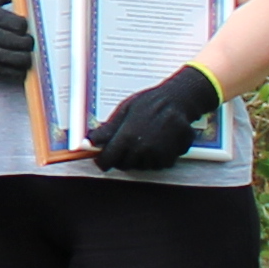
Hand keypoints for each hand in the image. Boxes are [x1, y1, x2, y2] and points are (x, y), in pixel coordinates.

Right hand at [0, 0, 34, 82]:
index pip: (15, 23)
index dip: (25, 26)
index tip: (26, 26)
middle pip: (15, 41)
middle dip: (28, 43)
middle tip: (31, 42)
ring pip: (11, 58)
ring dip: (25, 58)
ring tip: (29, 54)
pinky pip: (4, 71)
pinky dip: (17, 71)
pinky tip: (21, 66)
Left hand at [85, 63, 222, 173]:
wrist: (178, 100)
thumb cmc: (149, 102)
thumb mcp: (124, 111)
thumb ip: (108, 129)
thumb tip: (90, 141)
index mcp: (127, 137)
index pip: (108, 160)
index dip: (102, 160)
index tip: (102, 158)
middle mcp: (141, 150)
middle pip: (124, 165)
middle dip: (122, 157)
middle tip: (127, 143)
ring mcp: (157, 155)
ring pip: (141, 166)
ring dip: (140, 158)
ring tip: (144, 139)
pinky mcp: (170, 157)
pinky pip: (157, 165)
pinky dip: (156, 158)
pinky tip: (158, 142)